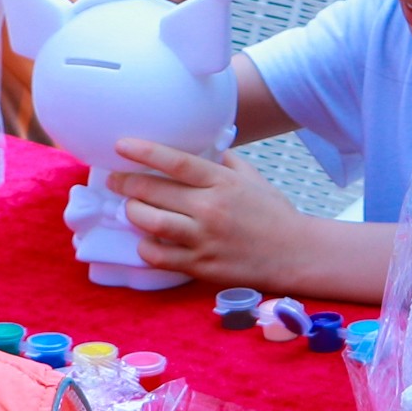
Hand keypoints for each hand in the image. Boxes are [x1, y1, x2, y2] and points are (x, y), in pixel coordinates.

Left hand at [114, 135, 306, 280]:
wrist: (296, 254)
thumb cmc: (273, 213)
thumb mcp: (252, 177)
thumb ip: (224, 160)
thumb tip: (202, 145)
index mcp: (222, 182)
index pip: (175, 162)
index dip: (144, 152)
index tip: (121, 146)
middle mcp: (210, 208)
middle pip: (155, 192)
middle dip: (127, 183)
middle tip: (115, 179)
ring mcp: (204, 239)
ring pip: (152, 223)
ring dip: (134, 213)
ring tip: (130, 208)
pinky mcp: (201, 265)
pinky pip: (160, 256)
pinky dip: (147, 247)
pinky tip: (146, 240)